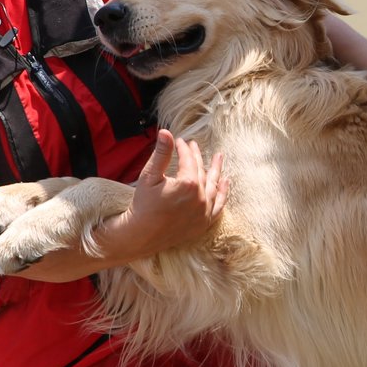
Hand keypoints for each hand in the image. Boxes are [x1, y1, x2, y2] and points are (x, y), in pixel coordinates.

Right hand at [108, 130, 227, 253]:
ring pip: (213, 186)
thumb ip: (161, 154)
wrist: (141, 234)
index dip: (184, 148)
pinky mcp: (204, 223)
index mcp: (188, 184)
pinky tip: (225, 182)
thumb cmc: (143, 204)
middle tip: (194, 145)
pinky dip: (223, 193)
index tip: (180, 141)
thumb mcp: (149, 176)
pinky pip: (218, 206)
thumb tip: (166, 132)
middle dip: (197, 156)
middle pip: (201, 171)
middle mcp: (200, 198)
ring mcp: (204, 211)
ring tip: (219, 157)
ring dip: (216, 170)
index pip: (189, 160)